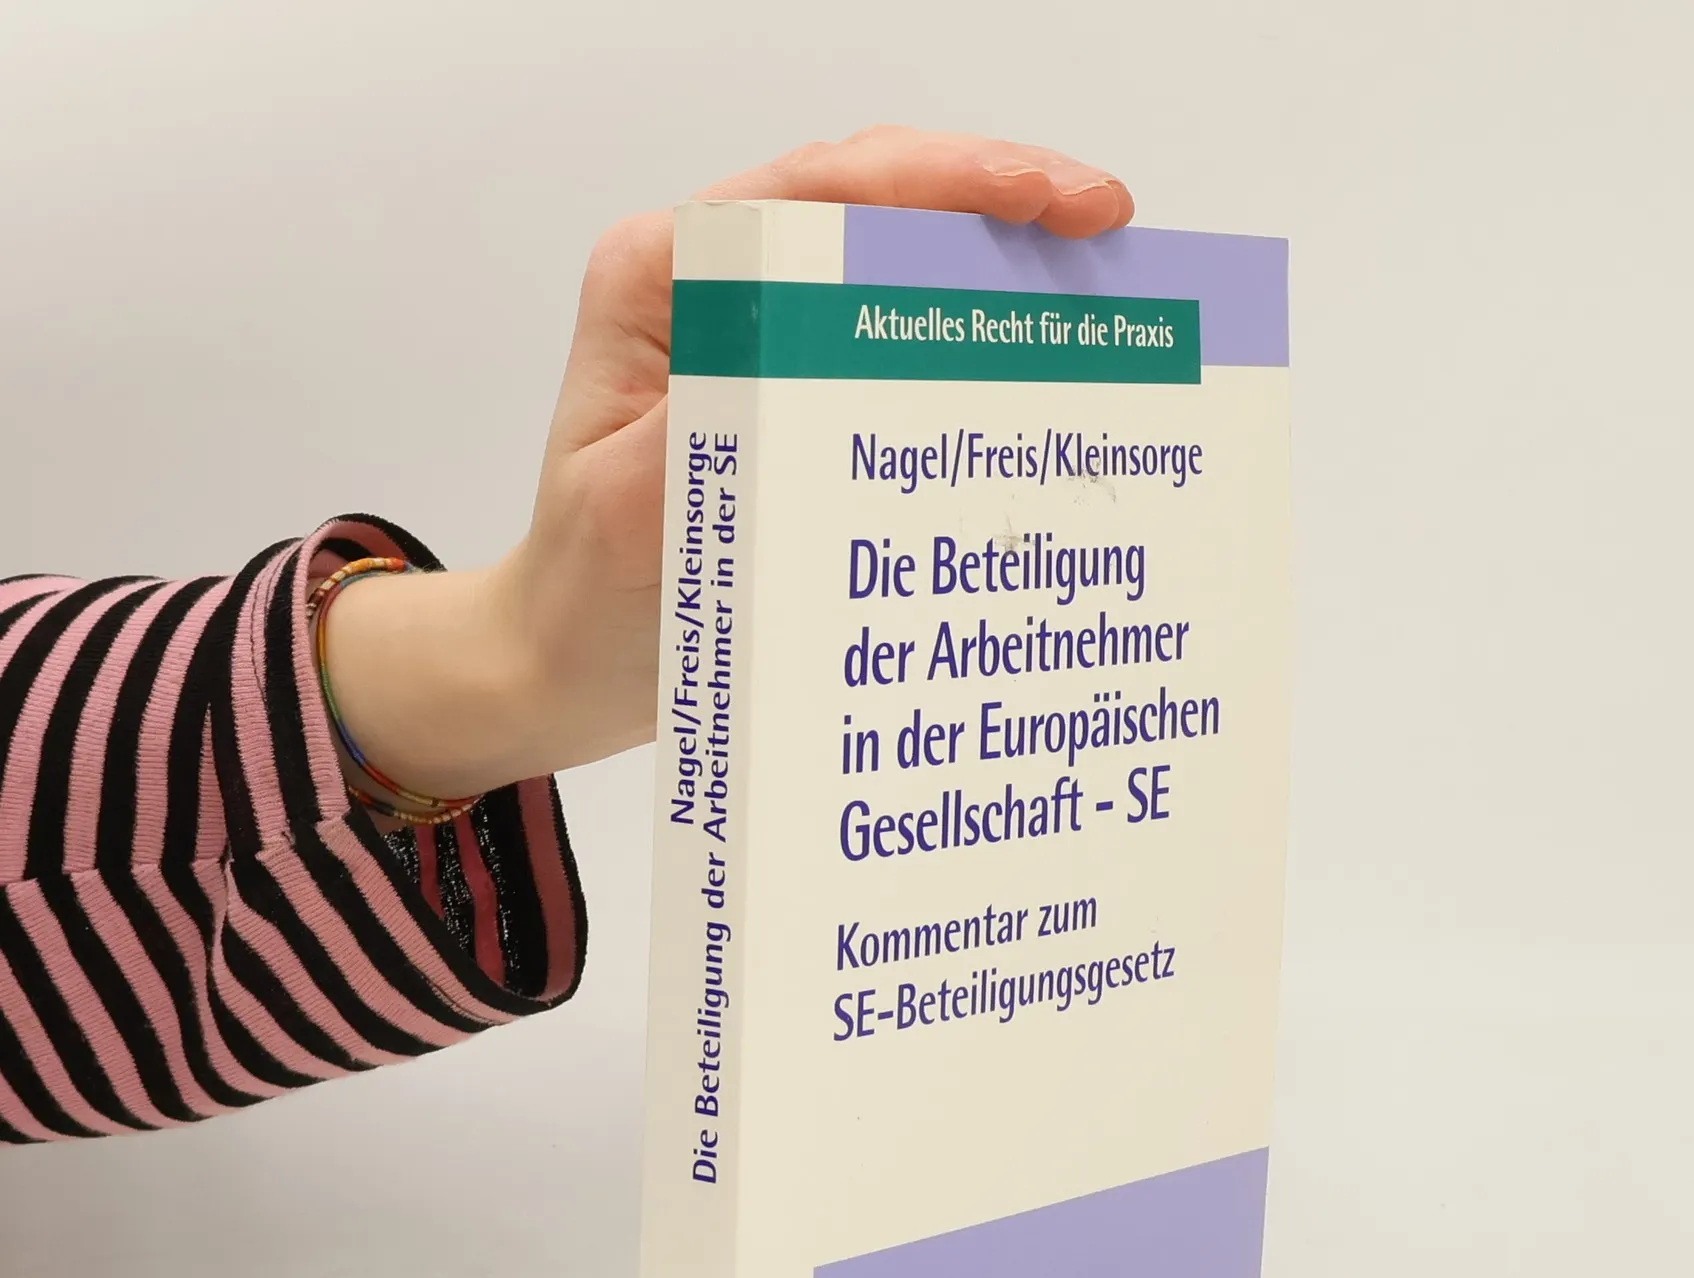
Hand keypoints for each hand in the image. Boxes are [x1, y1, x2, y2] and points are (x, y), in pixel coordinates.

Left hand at [323, 127, 1134, 803]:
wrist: (568, 663)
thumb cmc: (584, 593)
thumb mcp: (628, 520)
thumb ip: (705, 438)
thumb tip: (804, 382)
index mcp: (664, 280)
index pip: (817, 192)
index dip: (941, 180)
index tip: (1042, 198)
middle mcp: (717, 290)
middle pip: (873, 207)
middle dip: (997, 204)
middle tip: (1106, 227)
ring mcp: (763, 341)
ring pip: (896, 269)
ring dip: (997, 270)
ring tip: (1100, 284)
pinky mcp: (796, 398)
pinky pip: (897, 350)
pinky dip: (973, 349)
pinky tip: (1041, 368)